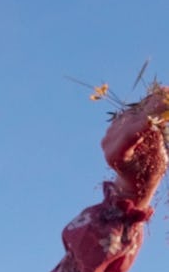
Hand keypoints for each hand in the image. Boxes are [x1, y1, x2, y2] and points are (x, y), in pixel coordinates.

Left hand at [101, 88, 168, 207]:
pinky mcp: (117, 124)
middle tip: (168, 93)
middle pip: (132, 120)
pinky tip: (162, 94)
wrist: (132, 178)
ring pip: (134, 113)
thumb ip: (155, 141)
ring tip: (167, 93)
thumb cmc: (147, 174)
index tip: (165, 104)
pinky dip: (149, 104)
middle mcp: (108, 141)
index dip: (149, 118)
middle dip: (154, 108)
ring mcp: (111, 132)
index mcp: (115, 155)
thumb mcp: (156, 161)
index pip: (130, 133)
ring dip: (153, 103)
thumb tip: (156, 121)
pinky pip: (134, 111)